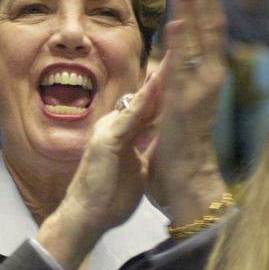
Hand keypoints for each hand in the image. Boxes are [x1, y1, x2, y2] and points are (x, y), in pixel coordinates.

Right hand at [38, 64, 164, 269]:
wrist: (85, 218)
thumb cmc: (108, 200)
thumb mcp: (133, 171)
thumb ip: (141, 153)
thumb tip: (154, 146)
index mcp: (120, 135)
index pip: (147, 108)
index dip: (165, 90)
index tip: (182, 73)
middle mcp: (112, 126)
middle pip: (145, 97)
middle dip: (164, 76)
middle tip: (183, 51)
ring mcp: (108, 131)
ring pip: (139, 100)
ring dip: (158, 79)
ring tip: (175, 57)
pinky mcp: (108, 140)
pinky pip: (131, 115)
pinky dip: (146, 98)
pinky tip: (159, 83)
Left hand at [147, 0, 228, 225]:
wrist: (186, 190)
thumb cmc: (176, 162)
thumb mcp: (169, 118)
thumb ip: (169, 96)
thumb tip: (165, 80)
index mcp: (196, 83)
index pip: (200, 37)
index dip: (198, 9)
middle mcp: (203, 83)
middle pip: (206, 30)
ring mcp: (198, 93)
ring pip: (201, 42)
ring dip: (197, 10)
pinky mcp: (187, 106)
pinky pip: (184, 70)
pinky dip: (182, 45)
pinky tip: (178, 22)